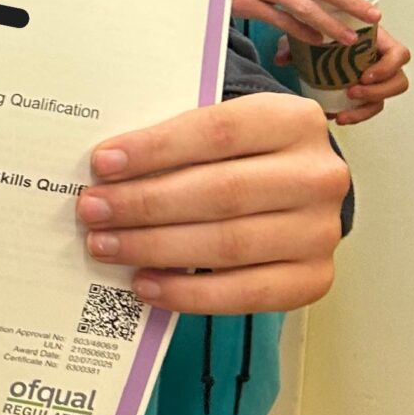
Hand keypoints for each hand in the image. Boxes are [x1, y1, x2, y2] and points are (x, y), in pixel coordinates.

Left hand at [77, 93, 346, 314]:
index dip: (156, 148)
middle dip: (146, 204)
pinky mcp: (314, 278)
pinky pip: (245, 294)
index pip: (217, 131)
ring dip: (155, 248)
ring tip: (105, 246)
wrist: (298, 189)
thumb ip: (178, 140)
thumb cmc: (242, 155)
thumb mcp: (222, 128)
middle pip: (221, 192)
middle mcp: (318, 176)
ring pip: (229, 244)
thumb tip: (106, 170)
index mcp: (294, 120)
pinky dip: (188, 292)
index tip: (102, 163)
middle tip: (92, 211)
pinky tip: (144, 283)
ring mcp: (320, 231)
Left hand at [284, 22, 410, 125]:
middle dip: (378, 91)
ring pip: (384, 100)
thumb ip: (294, 42)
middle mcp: (380, 62)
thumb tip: (281, 58)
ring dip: (366, 109)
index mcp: (376, 42)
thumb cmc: (319, 31)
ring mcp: (375, 80)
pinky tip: (338, 117)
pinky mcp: (365, 94)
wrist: (315, 40)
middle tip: (352, 92)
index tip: (364, 75)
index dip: (388, 67)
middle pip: (399, 82)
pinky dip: (356, 116)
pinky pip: (368, 109)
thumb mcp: (308, 32)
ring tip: (343, 113)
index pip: (400, 54)